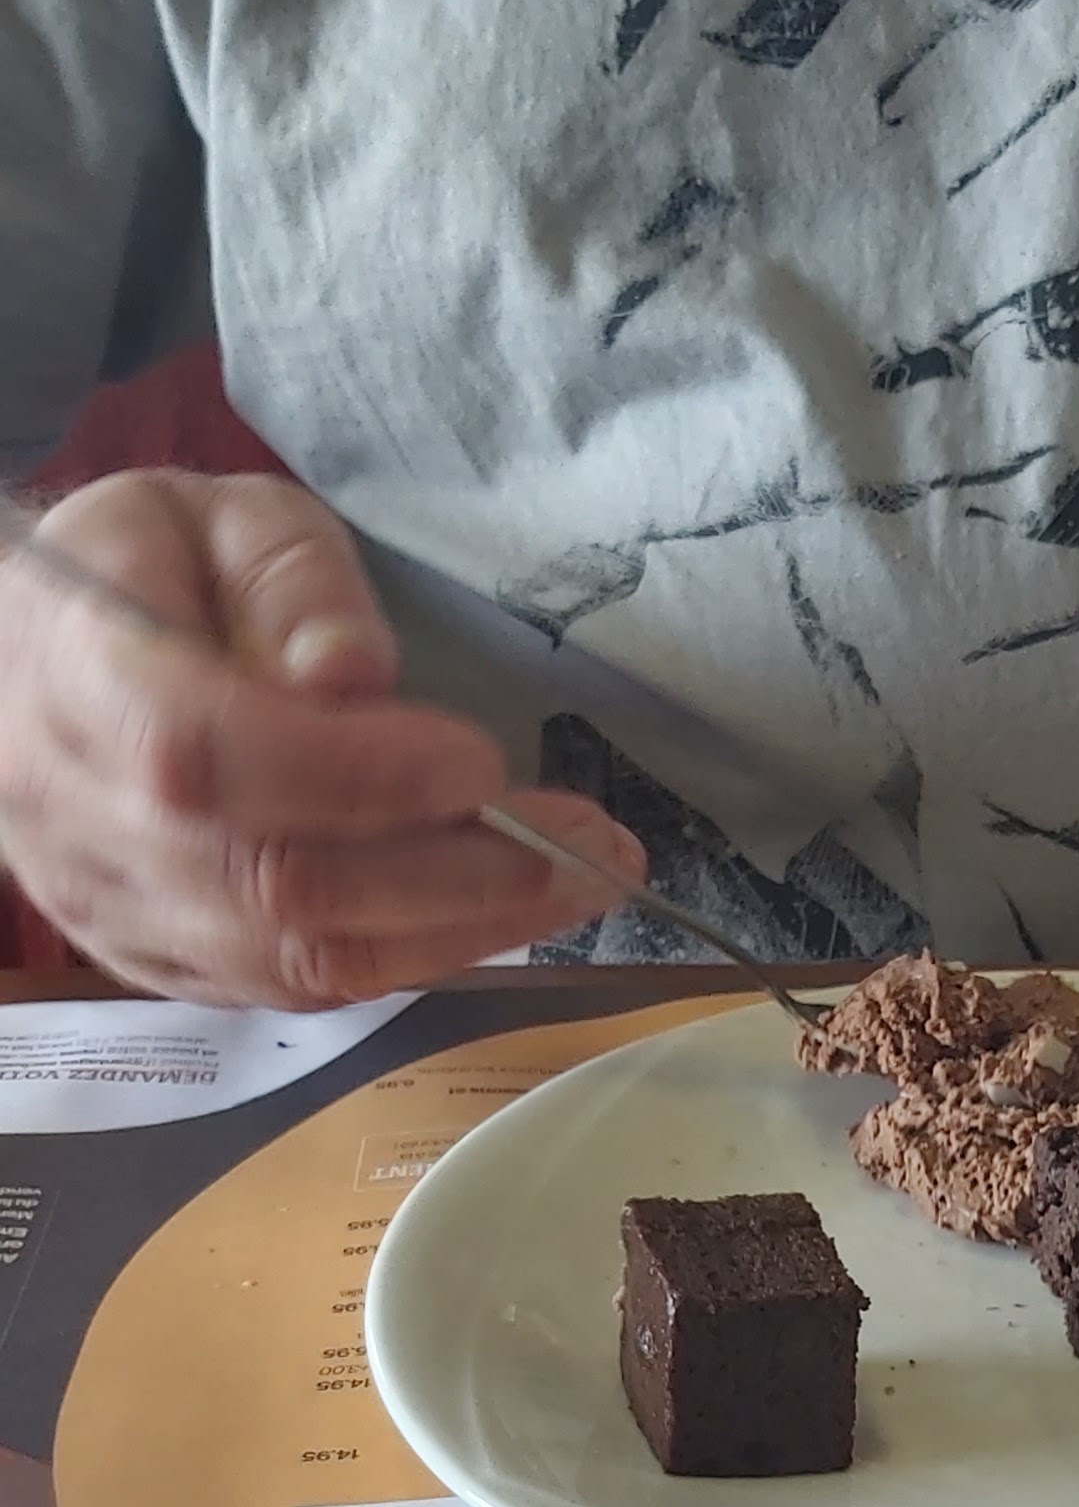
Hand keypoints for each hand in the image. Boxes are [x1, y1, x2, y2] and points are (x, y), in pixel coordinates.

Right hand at [0, 469, 643, 1002]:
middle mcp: (86, 821)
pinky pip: (291, 991)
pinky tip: (494, 915)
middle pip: (277, 882)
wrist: (23, 663)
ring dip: (461, 931)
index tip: (478, 757)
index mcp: (83, 683)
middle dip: (460, 871)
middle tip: (593, 842)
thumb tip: (354, 675)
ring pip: (295, 960)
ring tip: (580, 883)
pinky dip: (409, 959)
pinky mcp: (157, 962)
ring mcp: (117, 909)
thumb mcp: (212, 515)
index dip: (356, 774)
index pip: (211, 755)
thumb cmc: (137, 573)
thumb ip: (286, 580)